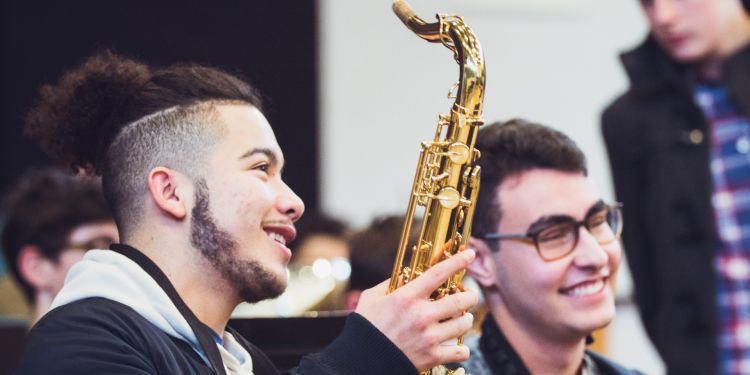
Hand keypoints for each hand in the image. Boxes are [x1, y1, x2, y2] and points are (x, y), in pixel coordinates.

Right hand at [355, 249, 477, 371]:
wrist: (362, 361)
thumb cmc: (366, 328)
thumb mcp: (372, 298)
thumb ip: (389, 284)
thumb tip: (405, 275)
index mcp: (407, 297)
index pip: (438, 273)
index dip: (457, 261)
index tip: (470, 254)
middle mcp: (421, 315)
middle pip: (460, 300)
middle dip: (471, 295)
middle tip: (470, 295)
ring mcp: (429, 337)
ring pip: (464, 324)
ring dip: (466, 319)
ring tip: (463, 318)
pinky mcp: (432, 356)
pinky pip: (460, 351)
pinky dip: (462, 349)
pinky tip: (457, 347)